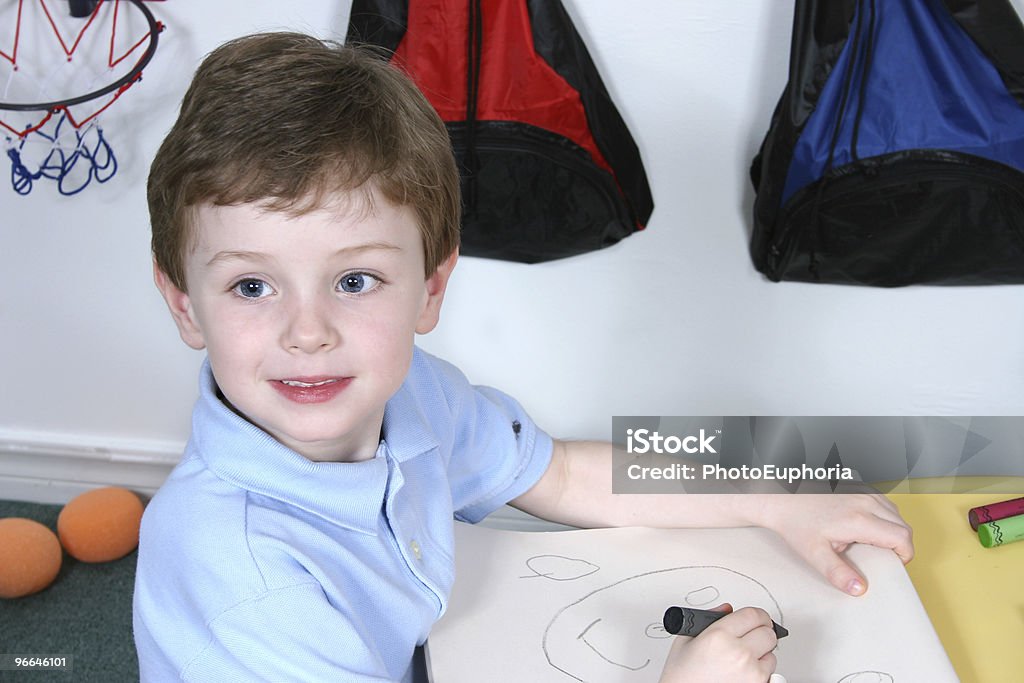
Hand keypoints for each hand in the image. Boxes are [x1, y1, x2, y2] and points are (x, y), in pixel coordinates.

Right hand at [659, 604, 777, 682]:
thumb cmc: (682, 677)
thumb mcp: (685, 642)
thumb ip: (708, 620)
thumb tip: (726, 610)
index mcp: (719, 636)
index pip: (753, 615)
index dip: (758, 615)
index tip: (758, 617)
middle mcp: (738, 653)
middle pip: (768, 633)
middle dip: (762, 632)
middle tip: (753, 635)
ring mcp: (751, 672)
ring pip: (772, 653)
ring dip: (762, 652)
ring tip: (743, 657)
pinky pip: (770, 672)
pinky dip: (761, 670)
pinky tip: (745, 670)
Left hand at [758, 494, 913, 595]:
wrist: (781, 499)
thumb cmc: (796, 523)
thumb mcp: (814, 553)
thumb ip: (838, 573)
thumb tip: (859, 589)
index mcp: (859, 520)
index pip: (902, 537)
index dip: (905, 554)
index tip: (894, 563)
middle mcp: (865, 502)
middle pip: (903, 526)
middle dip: (900, 544)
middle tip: (882, 556)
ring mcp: (863, 491)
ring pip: (896, 512)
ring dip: (892, 529)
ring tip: (872, 542)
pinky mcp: (858, 486)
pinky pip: (884, 502)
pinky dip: (884, 516)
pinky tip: (866, 526)